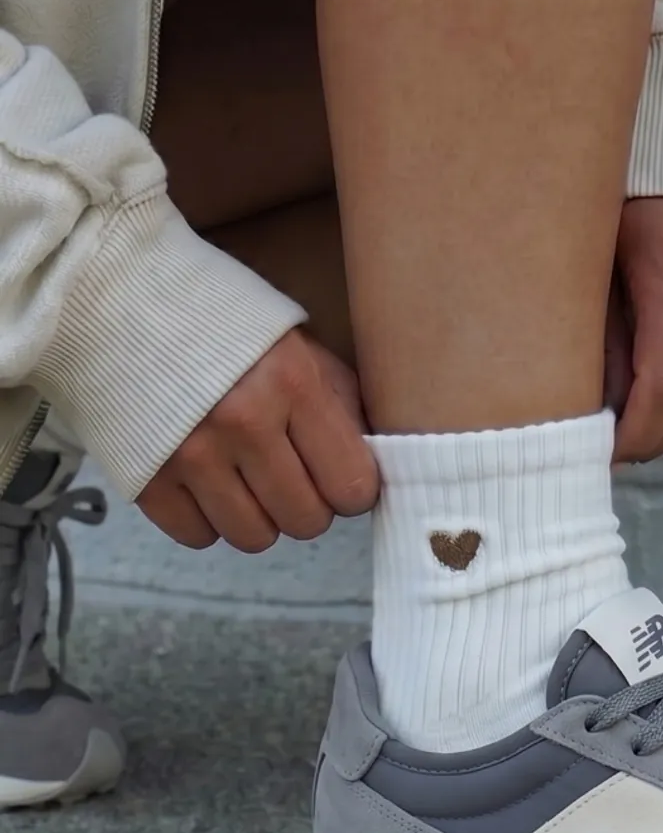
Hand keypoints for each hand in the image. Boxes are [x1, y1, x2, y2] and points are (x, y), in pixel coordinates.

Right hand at [137, 329, 378, 552]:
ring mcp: (189, 453)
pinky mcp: (144, 476)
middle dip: (307, 504)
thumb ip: (343, 403)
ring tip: (248, 479)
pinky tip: (206, 484)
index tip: (339, 475)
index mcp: (293, 384)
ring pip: (254, 538)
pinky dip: (206, 519)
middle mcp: (243, 422)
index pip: (352, 486)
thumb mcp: (301, 345)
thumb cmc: (225, 324)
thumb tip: (375, 463)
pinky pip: (197, 537)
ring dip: (259, 517)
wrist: (118, 295)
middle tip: (291, 475)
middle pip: (306, 521)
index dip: (351, 488)